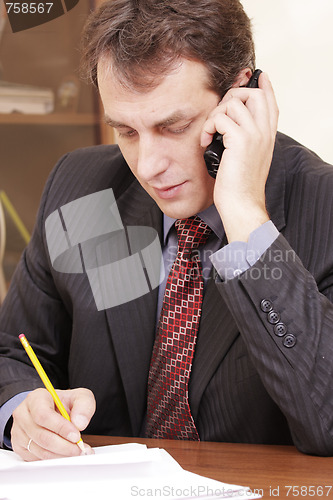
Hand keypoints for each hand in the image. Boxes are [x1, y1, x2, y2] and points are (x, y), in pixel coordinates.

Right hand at [11, 387, 95, 460]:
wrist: (52, 410)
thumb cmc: (63, 403)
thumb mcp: (79, 397)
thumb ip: (84, 405)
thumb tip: (79, 423)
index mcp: (36, 399)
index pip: (43, 415)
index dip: (60, 428)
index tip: (76, 436)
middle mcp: (24, 415)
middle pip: (42, 436)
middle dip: (64, 446)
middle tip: (79, 448)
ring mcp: (19, 432)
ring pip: (40, 450)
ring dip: (61, 455)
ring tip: (76, 452)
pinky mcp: (20, 447)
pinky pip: (37, 458)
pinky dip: (54, 459)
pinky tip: (65, 454)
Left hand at [201, 72, 278, 241]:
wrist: (242, 204)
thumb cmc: (239, 187)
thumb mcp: (247, 159)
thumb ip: (245, 140)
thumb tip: (230, 126)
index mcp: (268, 136)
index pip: (270, 102)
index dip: (264, 86)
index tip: (260, 76)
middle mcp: (264, 132)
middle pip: (253, 93)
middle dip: (231, 97)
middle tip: (218, 115)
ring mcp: (254, 134)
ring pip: (233, 102)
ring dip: (215, 115)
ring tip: (209, 134)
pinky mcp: (240, 140)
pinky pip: (220, 118)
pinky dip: (208, 127)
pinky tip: (205, 141)